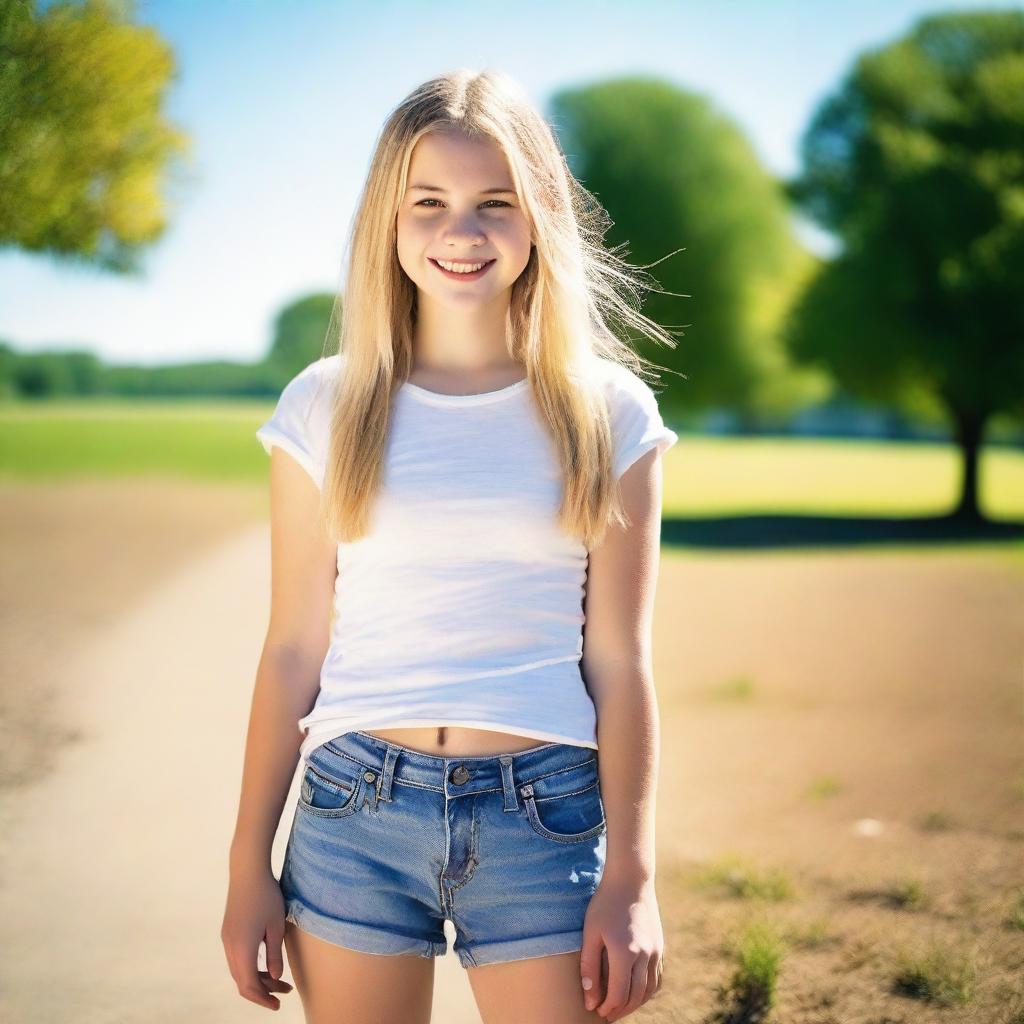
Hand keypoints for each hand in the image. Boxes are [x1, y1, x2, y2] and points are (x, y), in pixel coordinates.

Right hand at [221, 866, 294, 1010]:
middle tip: (284, 991)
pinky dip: (251, 966)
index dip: (263, 999)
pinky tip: (267, 963)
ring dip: (257, 978)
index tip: (278, 1004)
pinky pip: (238, 959)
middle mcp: (230, 947)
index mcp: (242, 949)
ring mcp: (227, 940)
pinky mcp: (228, 932)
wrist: (247, 872)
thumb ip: (274, 954)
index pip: (250, 986)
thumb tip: (276, 976)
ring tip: (280, 978)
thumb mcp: (276, 926)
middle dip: (263, 991)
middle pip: (243, 981)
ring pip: (239, 970)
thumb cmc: (266, 896)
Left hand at [579, 875, 664, 1020]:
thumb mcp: (591, 932)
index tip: (596, 1010)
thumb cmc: (605, 904)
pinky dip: (647, 991)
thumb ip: (589, 967)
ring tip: (620, 1006)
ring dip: (635, 1003)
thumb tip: (590, 999)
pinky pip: (657, 978)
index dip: (607, 1007)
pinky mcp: (660, 946)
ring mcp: (656, 951)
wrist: (631, 880)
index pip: (618, 994)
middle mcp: (645, 954)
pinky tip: (636, 992)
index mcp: (625, 952)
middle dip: (620, 1009)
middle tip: (606, 1014)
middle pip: (635, 996)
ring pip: (649, 990)